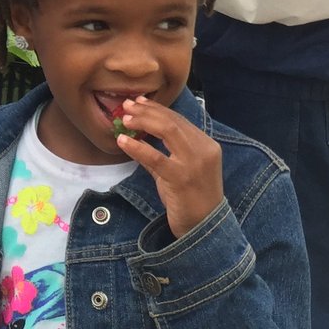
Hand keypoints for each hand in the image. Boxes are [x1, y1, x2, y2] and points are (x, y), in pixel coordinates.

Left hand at [116, 96, 223, 238]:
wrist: (203, 226)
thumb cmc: (189, 197)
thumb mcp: (178, 169)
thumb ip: (161, 152)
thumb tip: (136, 134)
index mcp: (206, 145)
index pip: (179, 120)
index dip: (157, 109)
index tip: (138, 102)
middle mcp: (204, 150)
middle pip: (172, 121)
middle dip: (147, 111)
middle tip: (126, 105)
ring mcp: (194, 163)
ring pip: (167, 131)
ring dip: (143, 121)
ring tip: (124, 119)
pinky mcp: (181, 178)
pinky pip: (155, 157)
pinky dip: (136, 146)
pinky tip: (122, 140)